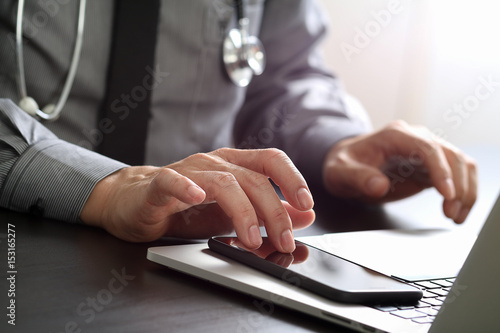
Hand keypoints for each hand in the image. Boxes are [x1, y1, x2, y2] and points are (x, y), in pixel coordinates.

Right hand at [81, 148, 314, 251]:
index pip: (271, 160)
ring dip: (243, 211)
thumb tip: (305, 216)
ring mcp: (187, 171)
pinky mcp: (159, 185)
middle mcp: (215, 163)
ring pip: (223, 183)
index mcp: (235, 165)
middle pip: (253, 178)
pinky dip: (185, 187)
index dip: (292, 178)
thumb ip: (268, 213)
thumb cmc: (185, 208)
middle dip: (273, 212)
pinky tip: (195, 198)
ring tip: (251, 239)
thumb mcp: (234, 213)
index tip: (307, 204)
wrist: (136, 203)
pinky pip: (172, 181)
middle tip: (283, 240)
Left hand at [322, 120, 476, 222]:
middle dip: (458, 185)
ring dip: (465, 189)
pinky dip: (463, 192)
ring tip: (456, 216)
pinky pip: (456, 174)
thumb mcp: (340, 172)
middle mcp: (415, 138)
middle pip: (451, 155)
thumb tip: (379, 186)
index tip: (447, 194)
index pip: (427, 147)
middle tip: (451, 213)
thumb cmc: (343, 164)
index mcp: (395, 135)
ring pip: (460, 163)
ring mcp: (425, 151)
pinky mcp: (430, 166)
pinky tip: (457, 211)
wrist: (346, 163)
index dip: (441, 170)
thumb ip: (357, 177)